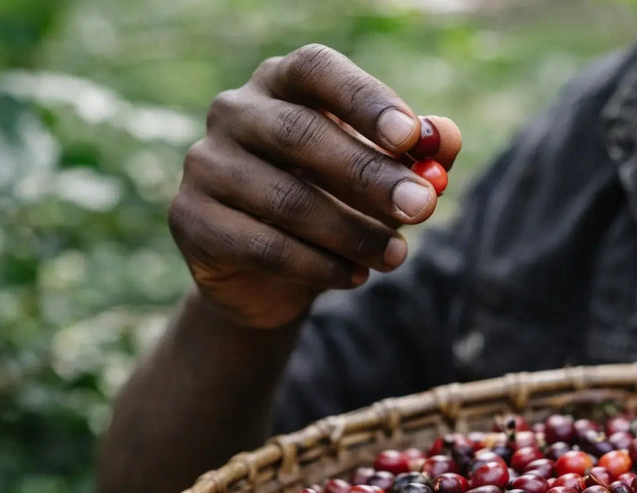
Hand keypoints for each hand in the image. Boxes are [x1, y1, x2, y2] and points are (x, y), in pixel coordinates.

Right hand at [169, 44, 461, 327]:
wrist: (268, 272)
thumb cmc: (333, 203)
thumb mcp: (378, 177)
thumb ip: (412, 155)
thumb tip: (446, 139)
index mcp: (281, 82)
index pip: (317, 71)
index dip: (364, 101)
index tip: (411, 137)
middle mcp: (234, 111)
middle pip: (300, 134)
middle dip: (369, 175)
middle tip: (422, 207)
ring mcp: (205, 163)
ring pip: (286, 199)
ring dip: (352, 232)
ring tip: (397, 256)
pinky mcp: (190, 218)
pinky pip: (263, 245)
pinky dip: (318, 265)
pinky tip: (355, 277)